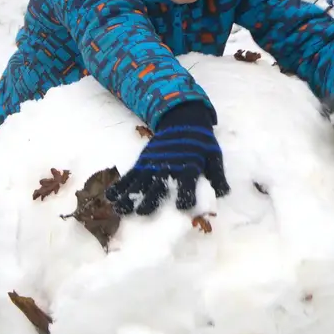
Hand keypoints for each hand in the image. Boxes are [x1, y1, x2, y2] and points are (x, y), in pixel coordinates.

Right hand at [106, 102, 229, 215]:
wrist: (183, 120)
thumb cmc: (200, 142)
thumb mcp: (214, 156)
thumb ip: (217, 175)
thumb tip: (223, 194)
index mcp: (189, 167)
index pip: (188, 184)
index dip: (186, 196)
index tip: (182, 207)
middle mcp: (168, 167)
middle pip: (158, 186)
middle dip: (151, 199)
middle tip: (143, 213)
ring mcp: (153, 164)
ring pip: (139, 183)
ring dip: (130, 196)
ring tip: (120, 210)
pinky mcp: (143, 162)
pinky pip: (130, 175)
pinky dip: (120, 185)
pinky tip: (110, 197)